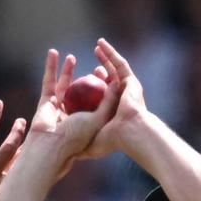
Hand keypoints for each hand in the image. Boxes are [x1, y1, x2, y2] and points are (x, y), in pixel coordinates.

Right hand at [24, 49, 122, 169]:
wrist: (51, 145)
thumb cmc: (76, 135)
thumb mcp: (98, 118)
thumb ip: (108, 100)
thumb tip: (117, 82)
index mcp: (88, 121)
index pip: (98, 101)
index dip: (104, 86)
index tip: (106, 73)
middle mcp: (73, 115)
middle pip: (82, 92)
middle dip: (87, 78)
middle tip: (95, 66)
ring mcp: (59, 109)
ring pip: (64, 86)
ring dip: (67, 70)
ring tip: (71, 57)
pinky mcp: (46, 103)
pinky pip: (49, 82)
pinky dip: (50, 68)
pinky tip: (53, 54)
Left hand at [81, 38, 149, 159]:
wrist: (129, 133)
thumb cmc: (110, 140)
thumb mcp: (90, 147)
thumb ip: (79, 150)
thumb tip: (68, 156)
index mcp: (111, 114)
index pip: (99, 99)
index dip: (89, 90)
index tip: (77, 85)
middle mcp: (120, 100)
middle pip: (108, 82)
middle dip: (100, 73)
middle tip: (88, 66)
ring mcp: (127, 89)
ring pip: (114, 69)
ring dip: (106, 57)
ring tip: (98, 46)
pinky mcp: (131, 81)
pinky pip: (119, 63)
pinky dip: (111, 53)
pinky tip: (101, 44)